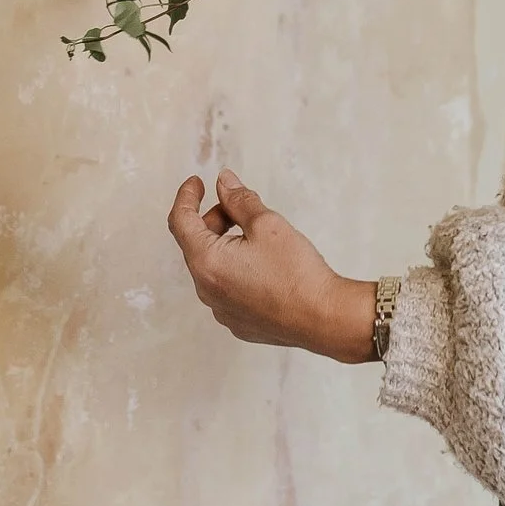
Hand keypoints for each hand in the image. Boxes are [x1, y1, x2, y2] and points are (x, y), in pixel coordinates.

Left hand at [166, 171, 375, 359]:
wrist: (324, 319)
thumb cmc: (296, 273)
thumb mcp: (267, 224)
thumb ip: (239, 200)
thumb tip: (223, 183)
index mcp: (207, 263)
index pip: (180, 222)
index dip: (187, 197)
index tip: (197, 182)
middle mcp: (207, 291)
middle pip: (196, 245)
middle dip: (213, 220)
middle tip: (240, 208)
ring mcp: (222, 311)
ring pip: (212, 267)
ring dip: (224, 245)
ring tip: (256, 236)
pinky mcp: (239, 322)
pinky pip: (227, 289)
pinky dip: (235, 269)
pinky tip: (263, 265)